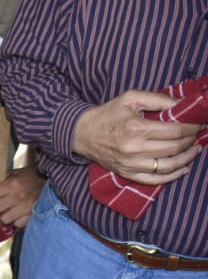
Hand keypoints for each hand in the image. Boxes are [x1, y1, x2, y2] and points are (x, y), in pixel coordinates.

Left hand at [0, 165, 44, 230]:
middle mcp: (16, 197)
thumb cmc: (34, 175)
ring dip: (3, 217)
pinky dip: (16, 222)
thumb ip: (3, 185)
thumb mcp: (16, 174)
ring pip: (5, 219)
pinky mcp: (33, 214)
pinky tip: (17, 216)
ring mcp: (25, 207)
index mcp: (11, 185)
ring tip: (5, 213)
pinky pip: (18, 224)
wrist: (54, 179)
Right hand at [73, 90, 202, 185]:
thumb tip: (183, 105)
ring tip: (196, 149)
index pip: (176, 131)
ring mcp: (131, 164)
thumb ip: (159, 99)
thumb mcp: (131, 98)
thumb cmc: (108, 113)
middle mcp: (135, 149)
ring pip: (169, 165)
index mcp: (136, 128)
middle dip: (192, 140)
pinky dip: (173, 176)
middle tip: (198, 133)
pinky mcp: (127, 173)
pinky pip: (155, 180)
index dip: (193, 127)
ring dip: (188, 158)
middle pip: (175, 147)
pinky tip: (184, 168)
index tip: (200, 123)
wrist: (82, 133)